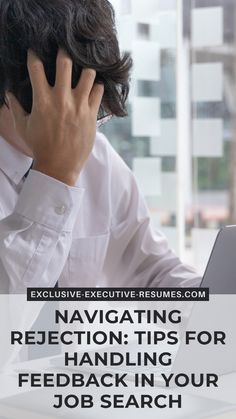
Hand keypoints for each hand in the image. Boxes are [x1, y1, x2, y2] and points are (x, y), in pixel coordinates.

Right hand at [7, 49, 103, 185]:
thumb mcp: (22, 127)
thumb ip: (15, 108)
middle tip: (64, 51)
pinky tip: (93, 88)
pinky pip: (99, 91)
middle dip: (63, 52)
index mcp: (42, 101)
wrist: (59, 166)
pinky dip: (96, 86)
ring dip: (85, 70)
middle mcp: (61, 99)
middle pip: (65, 62)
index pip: (35, 67)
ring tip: (82, 72)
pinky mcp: (92, 114)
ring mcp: (79, 106)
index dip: (33, 55)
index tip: (35, 53)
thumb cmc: (40, 147)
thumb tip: (9, 93)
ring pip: (88, 74)